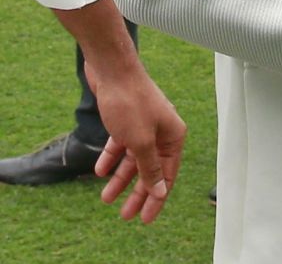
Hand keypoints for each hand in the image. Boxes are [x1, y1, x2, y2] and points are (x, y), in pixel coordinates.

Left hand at [83, 59, 184, 222]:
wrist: (113, 71)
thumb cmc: (131, 104)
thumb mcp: (140, 142)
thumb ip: (151, 168)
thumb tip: (161, 191)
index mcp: (174, 136)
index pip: (168, 175)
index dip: (157, 198)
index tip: (144, 219)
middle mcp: (162, 132)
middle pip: (150, 170)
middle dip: (137, 193)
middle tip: (124, 215)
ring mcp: (144, 126)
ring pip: (133, 160)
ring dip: (120, 179)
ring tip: (106, 199)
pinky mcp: (127, 120)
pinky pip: (121, 146)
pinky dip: (111, 159)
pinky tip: (99, 171)